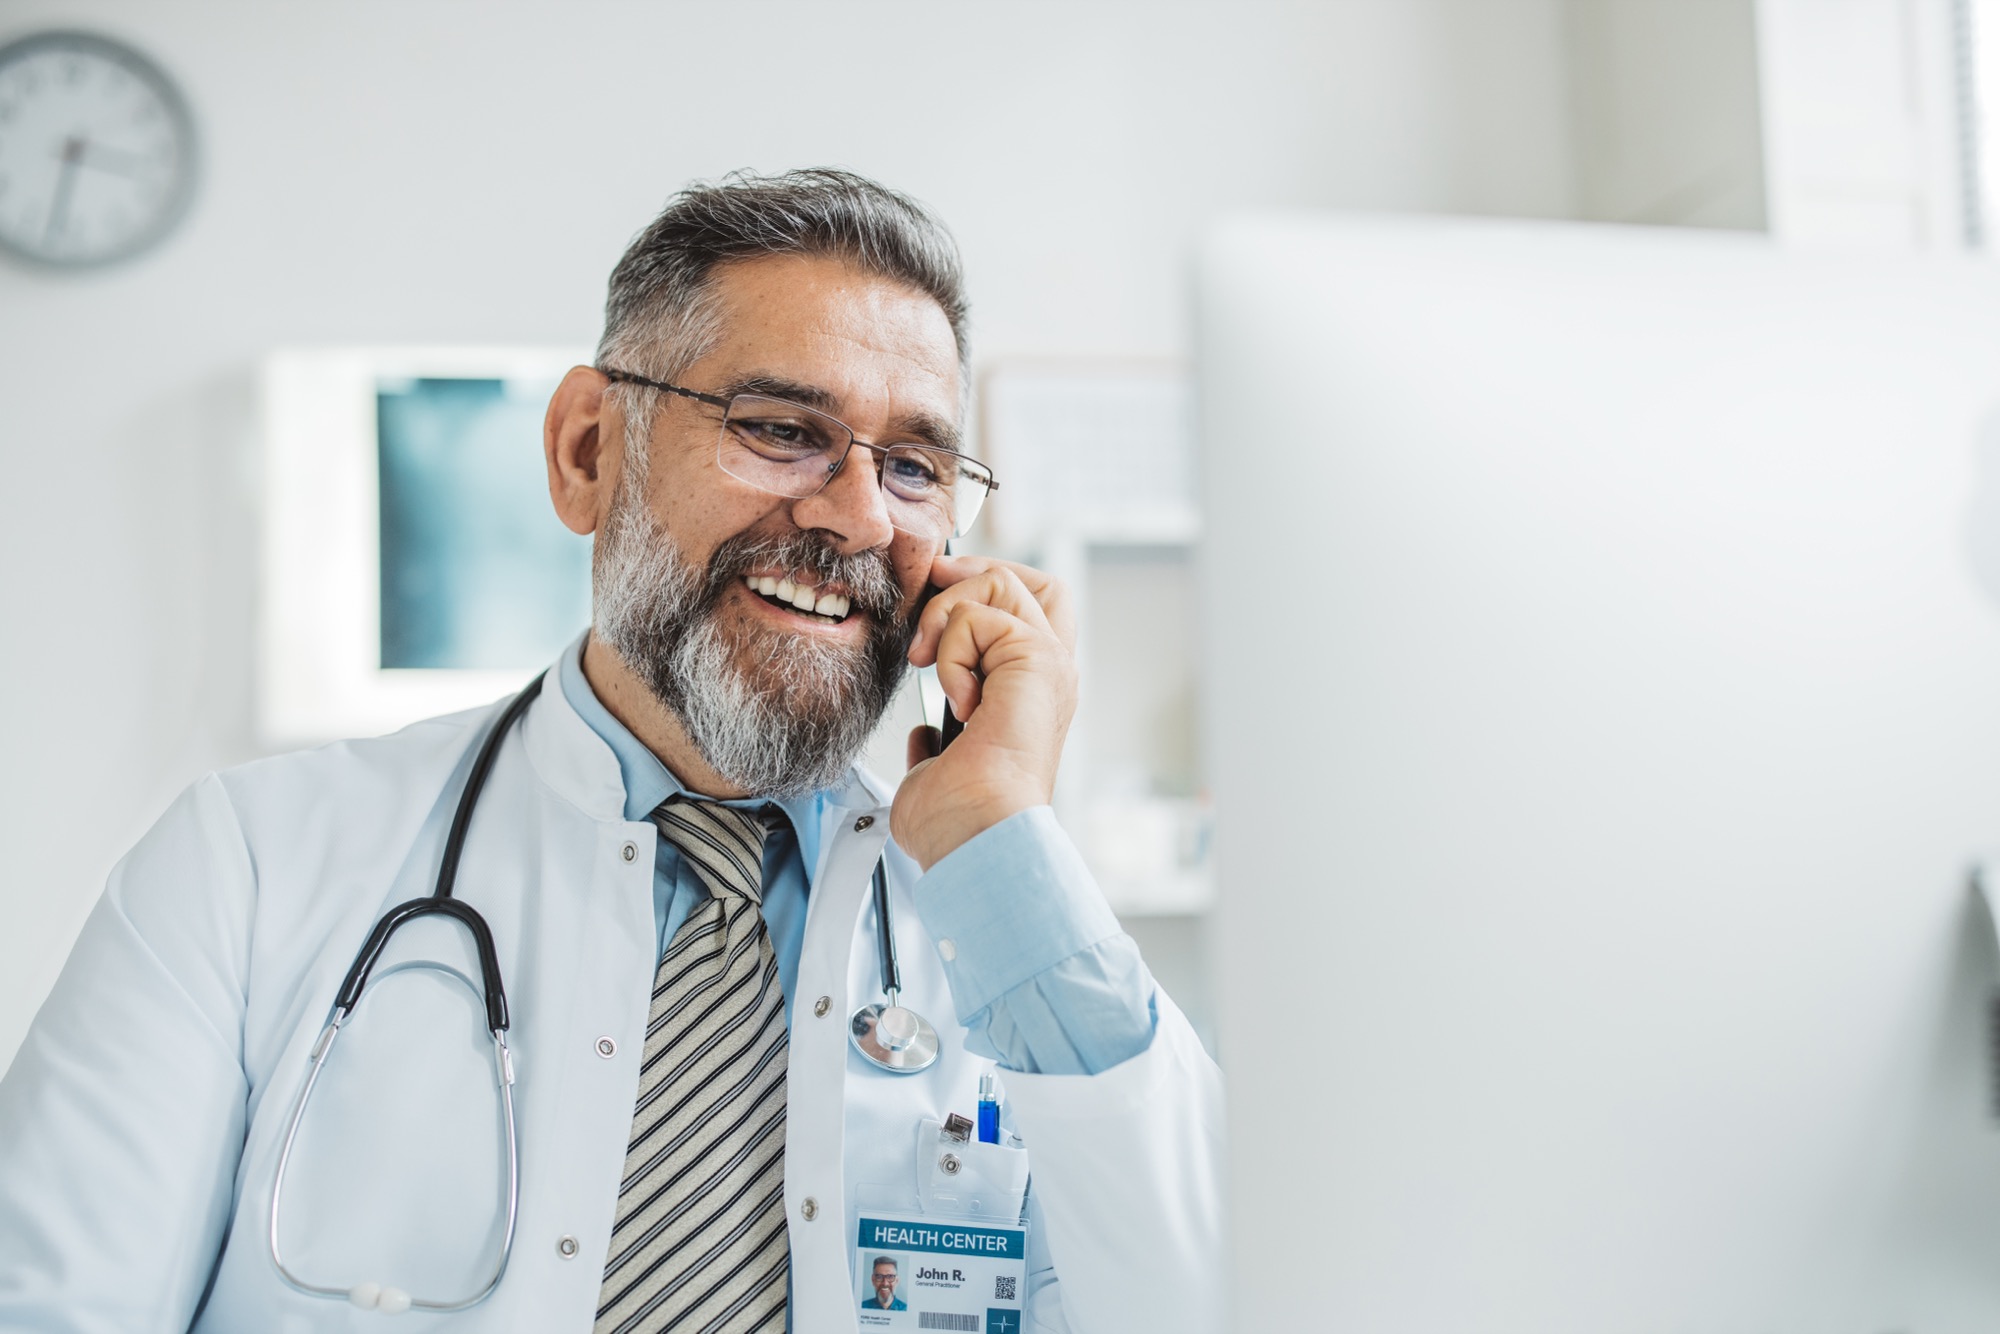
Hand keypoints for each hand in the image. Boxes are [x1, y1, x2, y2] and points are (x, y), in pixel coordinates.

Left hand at [891, 553, 1077, 869]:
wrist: (975, 836)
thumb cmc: (957, 823)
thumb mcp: (935, 772)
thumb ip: (936, 746)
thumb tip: (926, 740)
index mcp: (1033, 700)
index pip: (1029, 615)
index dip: (984, 592)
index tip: (935, 599)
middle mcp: (1051, 676)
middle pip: (1035, 582)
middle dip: (974, 575)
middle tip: (931, 593)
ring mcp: (1049, 665)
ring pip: (1001, 584)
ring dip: (947, 613)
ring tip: (927, 661)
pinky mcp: (1035, 659)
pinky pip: (978, 617)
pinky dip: (948, 650)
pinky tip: (955, 696)